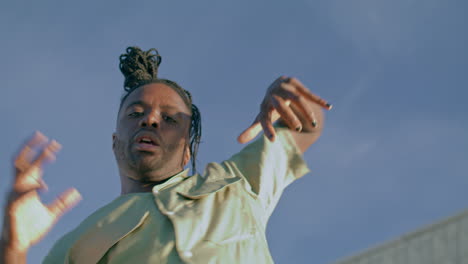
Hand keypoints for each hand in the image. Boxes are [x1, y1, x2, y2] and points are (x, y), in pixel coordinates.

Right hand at [1, 132, 81, 253]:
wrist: (19, 246)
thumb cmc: (32, 228)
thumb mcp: (52, 214)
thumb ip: (62, 203)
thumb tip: (76, 192)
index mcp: (28, 187)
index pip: (34, 164)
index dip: (42, 152)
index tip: (55, 143)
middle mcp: (20, 188)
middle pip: (22, 163)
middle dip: (31, 148)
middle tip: (43, 137)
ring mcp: (14, 197)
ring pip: (20, 175)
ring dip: (34, 163)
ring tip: (48, 154)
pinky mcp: (12, 208)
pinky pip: (19, 195)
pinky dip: (31, 189)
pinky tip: (42, 186)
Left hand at [238, 76, 331, 142]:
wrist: (277, 86)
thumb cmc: (270, 107)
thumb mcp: (262, 116)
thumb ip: (253, 128)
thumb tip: (238, 140)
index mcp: (263, 106)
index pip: (263, 119)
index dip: (267, 129)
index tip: (272, 141)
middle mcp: (272, 94)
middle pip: (280, 105)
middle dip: (289, 117)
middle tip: (297, 129)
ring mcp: (284, 86)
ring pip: (296, 98)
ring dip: (305, 110)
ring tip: (313, 124)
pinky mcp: (295, 82)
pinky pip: (308, 92)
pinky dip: (318, 100)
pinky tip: (329, 107)